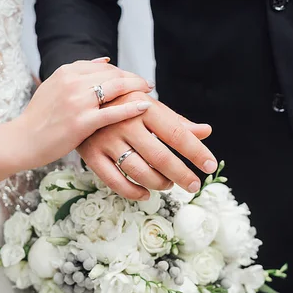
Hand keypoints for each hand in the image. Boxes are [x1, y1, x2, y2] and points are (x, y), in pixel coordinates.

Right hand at [17, 60, 153, 168]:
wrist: (23, 140)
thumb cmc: (40, 117)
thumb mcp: (54, 86)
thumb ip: (78, 72)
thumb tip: (105, 61)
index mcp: (66, 71)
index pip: (104, 66)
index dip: (123, 72)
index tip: (134, 78)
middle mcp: (73, 82)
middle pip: (113, 74)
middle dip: (133, 78)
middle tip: (147, 84)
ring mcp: (77, 102)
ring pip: (116, 88)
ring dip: (136, 87)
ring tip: (149, 91)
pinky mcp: (82, 122)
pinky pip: (113, 112)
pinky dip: (132, 107)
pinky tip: (145, 106)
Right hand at [77, 92, 215, 199]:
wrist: (82, 99)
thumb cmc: (124, 104)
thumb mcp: (150, 106)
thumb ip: (177, 122)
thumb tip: (206, 132)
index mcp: (145, 107)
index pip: (177, 133)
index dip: (196, 152)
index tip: (210, 166)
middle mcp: (126, 122)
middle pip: (160, 157)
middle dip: (181, 174)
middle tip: (194, 185)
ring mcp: (107, 139)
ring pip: (139, 171)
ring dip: (158, 183)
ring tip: (168, 184)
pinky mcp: (91, 154)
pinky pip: (115, 181)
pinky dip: (133, 192)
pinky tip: (145, 194)